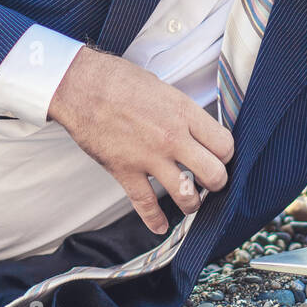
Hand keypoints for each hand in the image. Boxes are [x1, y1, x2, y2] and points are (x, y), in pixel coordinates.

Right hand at [47, 45, 233, 234]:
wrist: (81, 86)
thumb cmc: (119, 80)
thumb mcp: (163, 89)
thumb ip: (182, 113)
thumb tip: (196, 129)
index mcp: (184, 113)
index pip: (225, 145)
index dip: (226, 155)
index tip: (220, 156)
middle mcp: (172, 138)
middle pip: (215, 174)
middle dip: (217, 182)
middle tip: (211, 181)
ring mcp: (149, 157)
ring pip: (187, 195)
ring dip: (192, 203)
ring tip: (190, 200)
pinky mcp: (125, 171)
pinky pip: (146, 205)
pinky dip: (155, 220)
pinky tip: (160, 226)